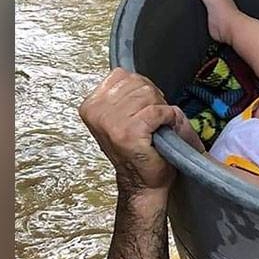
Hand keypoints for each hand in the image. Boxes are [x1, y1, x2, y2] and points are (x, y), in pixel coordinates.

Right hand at [79, 67, 190, 195]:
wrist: (143, 183)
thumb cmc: (139, 151)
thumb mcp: (126, 115)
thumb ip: (129, 92)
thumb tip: (142, 77)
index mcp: (91, 105)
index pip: (122, 75)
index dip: (141, 90)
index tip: (142, 110)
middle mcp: (96, 112)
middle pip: (137, 82)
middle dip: (152, 99)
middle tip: (152, 122)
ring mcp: (110, 122)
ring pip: (148, 94)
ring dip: (160, 110)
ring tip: (155, 128)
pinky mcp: (128, 132)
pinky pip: (157, 111)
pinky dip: (167, 119)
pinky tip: (162, 131)